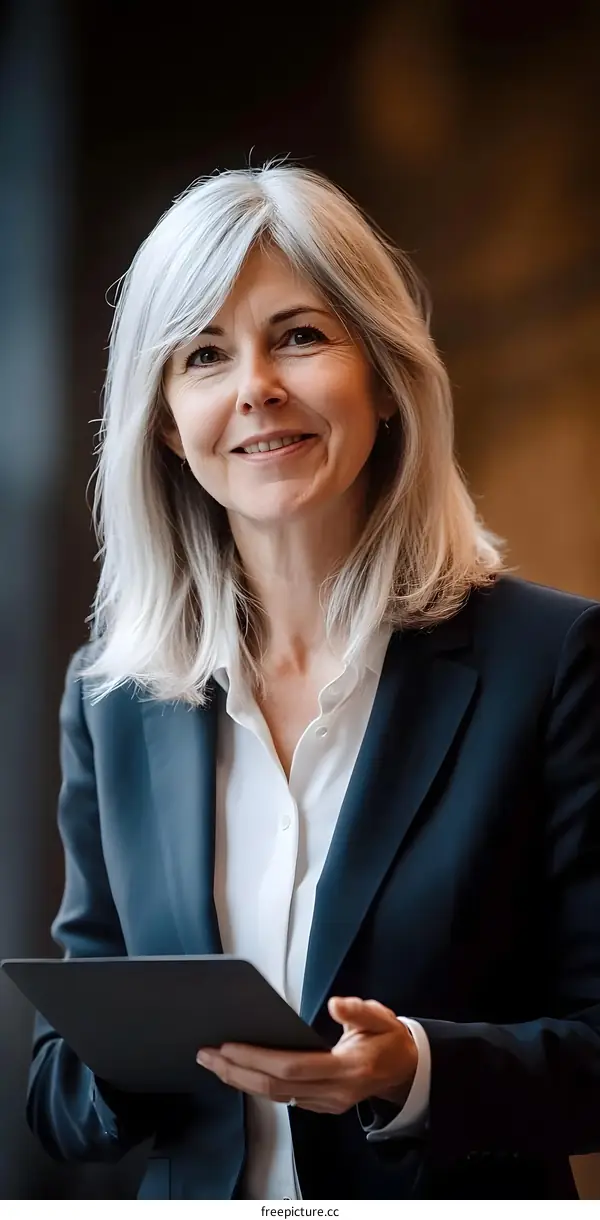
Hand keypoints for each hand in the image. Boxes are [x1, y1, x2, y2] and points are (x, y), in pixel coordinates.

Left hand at [196, 995, 417, 1114]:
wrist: (406, 1071)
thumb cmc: (390, 1039)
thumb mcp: (383, 1018)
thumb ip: (360, 1011)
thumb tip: (336, 1004)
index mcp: (348, 1068)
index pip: (293, 1068)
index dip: (258, 1058)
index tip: (229, 1044)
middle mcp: (334, 1092)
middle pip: (276, 1087)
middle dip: (237, 1071)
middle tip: (206, 1054)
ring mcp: (326, 1103)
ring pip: (275, 1097)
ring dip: (240, 1081)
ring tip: (212, 1062)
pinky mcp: (320, 1105)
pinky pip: (283, 1098)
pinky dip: (256, 1085)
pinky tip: (237, 1072)